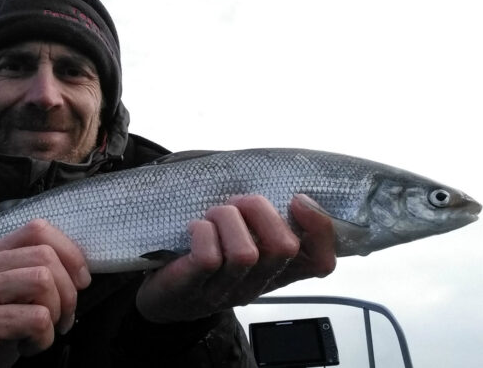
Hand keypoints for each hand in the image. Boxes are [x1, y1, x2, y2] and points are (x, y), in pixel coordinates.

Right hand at [0, 219, 90, 367]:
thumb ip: (25, 276)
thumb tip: (76, 269)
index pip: (37, 229)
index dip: (70, 253)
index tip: (80, 281)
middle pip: (45, 255)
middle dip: (69, 291)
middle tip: (63, 319)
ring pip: (42, 281)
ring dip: (57, 313)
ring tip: (43, 333)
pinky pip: (36, 318)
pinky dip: (45, 338)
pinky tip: (28, 347)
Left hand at [136, 194, 335, 322]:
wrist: (161, 297)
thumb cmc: (205, 258)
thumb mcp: (243, 239)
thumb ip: (263, 221)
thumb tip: (278, 185)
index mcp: (275, 271)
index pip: (321, 261)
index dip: (320, 228)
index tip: (298, 200)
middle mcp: (256, 284)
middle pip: (284, 248)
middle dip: (260, 210)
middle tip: (237, 203)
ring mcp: (225, 291)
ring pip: (245, 253)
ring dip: (227, 219)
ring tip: (212, 216)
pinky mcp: (191, 288)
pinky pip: (209, 259)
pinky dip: (203, 233)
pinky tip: (195, 228)